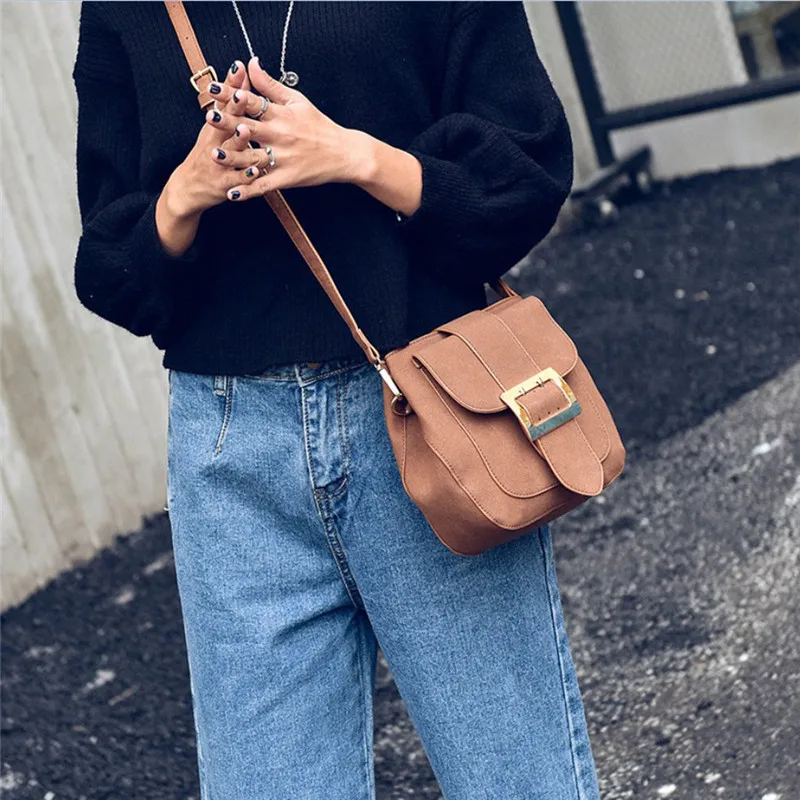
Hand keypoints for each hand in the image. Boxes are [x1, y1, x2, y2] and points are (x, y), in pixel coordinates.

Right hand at [159, 61, 261, 219]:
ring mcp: (220, 163)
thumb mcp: (213, 129)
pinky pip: (237, 179)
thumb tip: (241, 76)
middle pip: (226, 122)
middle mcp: (217, 142)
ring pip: (231, 151)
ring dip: (239, 141)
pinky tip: (255, 171)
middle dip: (234, 108)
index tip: (238, 67)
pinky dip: (245, 176)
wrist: (188, 188)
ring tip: (246, 130)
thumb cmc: (206, 154)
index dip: (231, 85)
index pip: (225, 101)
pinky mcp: (225, 184)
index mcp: (217, 127)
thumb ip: (229, 105)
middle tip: (242, 95)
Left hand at [202, 56, 374, 200]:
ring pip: (254, 158)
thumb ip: (271, 84)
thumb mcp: (297, 100)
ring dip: (234, 158)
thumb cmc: (320, 126)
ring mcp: (284, 158)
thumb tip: (250, 63)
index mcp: (282, 114)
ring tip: (214, 155)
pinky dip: (248, 191)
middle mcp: (281, 135)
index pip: (254, 101)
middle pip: (251, 127)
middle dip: (229, 123)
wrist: (345, 154)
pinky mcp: (287, 178)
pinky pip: (264, 186)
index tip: (214, 87)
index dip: (233, 94)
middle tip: (210, 117)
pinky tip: (231, 194)